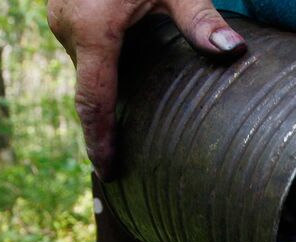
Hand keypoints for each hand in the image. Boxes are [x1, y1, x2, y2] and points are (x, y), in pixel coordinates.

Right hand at [47, 0, 246, 179]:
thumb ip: (200, 19)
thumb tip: (233, 52)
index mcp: (92, 29)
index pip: (94, 102)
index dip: (100, 141)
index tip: (109, 171)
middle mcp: (69, 28)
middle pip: (92, 90)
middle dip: (109, 125)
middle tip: (128, 163)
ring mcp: (61, 20)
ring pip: (88, 73)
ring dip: (109, 97)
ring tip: (128, 135)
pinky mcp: (65, 12)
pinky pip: (86, 56)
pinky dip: (105, 74)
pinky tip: (125, 90)